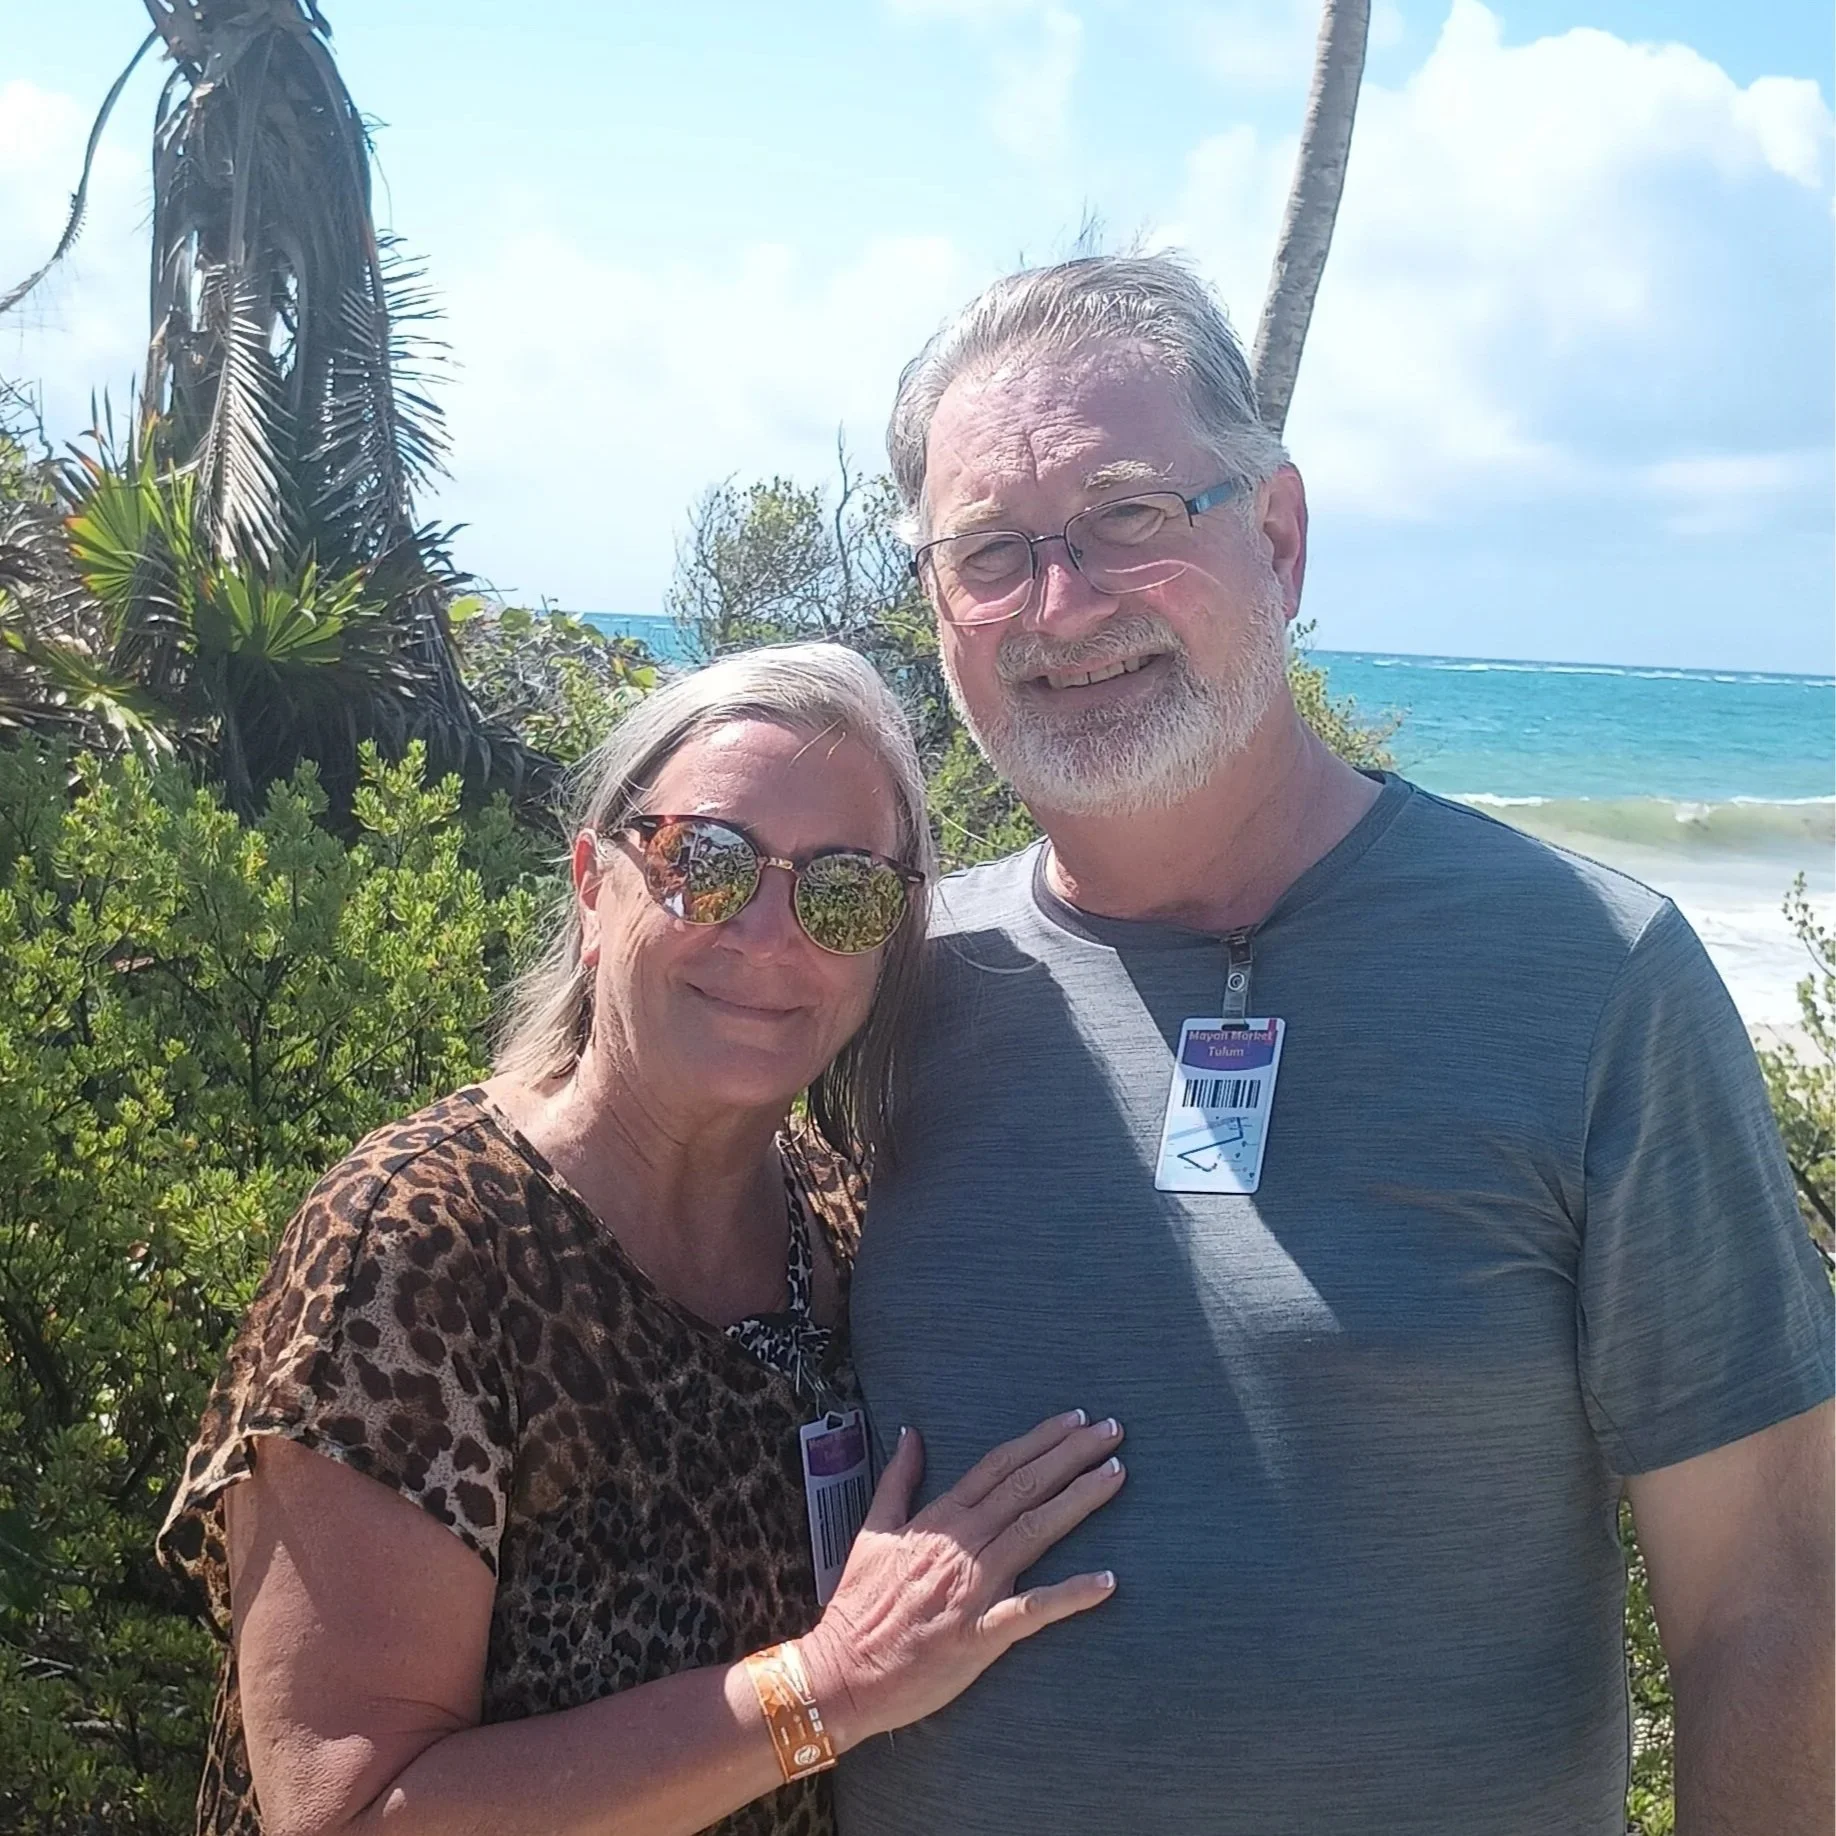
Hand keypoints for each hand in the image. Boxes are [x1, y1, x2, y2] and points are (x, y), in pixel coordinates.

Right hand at [798, 1410, 1123, 1749]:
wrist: (844, 1671)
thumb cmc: (859, 1604)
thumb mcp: (873, 1530)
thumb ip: (897, 1480)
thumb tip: (909, 1433)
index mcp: (939, 1520)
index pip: (998, 1467)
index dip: (1039, 1440)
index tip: (1074, 1419)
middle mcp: (962, 1545)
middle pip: (1025, 1487)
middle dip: (1071, 1455)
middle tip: (1111, 1430)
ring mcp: (974, 1588)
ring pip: (1034, 1532)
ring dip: (1079, 1501)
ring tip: (1115, 1474)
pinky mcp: (981, 1634)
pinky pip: (1032, 1611)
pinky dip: (1070, 1595)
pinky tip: (1107, 1580)